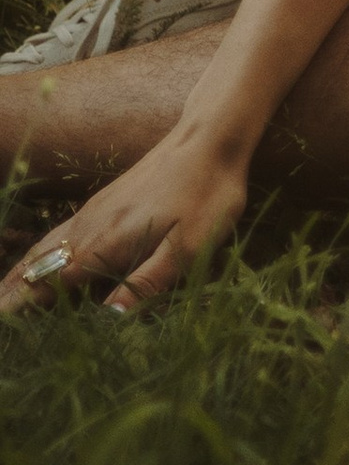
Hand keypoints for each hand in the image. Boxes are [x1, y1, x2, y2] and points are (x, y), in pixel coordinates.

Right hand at [0, 127, 251, 317]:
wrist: (211, 138)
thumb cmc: (206, 195)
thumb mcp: (190, 247)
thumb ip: (148, 284)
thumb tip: (109, 319)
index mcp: (106, 244)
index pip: (52, 282)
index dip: (24, 306)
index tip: (3, 326)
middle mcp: (91, 226)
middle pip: (40, 265)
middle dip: (13, 292)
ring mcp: (96, 210)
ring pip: (47, 246)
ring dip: (21, 273)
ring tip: (3, 295)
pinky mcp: (106, 200)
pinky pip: (60, 232)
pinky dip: (39, 252)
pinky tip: (40, 258)